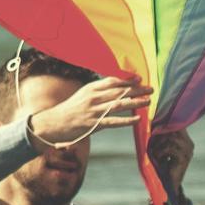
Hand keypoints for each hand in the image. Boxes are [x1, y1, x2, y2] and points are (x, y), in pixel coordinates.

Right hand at [29, 76, 148, 147]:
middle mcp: (93, 98)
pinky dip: (127, 121)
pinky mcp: (93, 125)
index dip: (127, 79)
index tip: (140, 79)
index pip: (112, 81)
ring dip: (135, 102)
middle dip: (137, 89)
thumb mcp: (82, 95)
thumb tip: (116, 87)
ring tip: (148, 101)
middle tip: (150, 89)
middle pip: (119, 91)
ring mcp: (94, 111)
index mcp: (90, 88)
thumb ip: (98, 90)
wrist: (53, 123)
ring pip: (119, 104)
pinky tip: (137, 119)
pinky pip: (114, 122)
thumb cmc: (70, 109)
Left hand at [147, 127, 193, 193]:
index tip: (154, 127)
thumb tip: (152, 123)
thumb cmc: (163, 164)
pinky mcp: (183, 159)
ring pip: (172, 138)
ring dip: (159, 144)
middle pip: (174, 130)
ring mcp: (187, 152)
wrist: (169, 183)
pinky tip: (158, 157)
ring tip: (154, 152)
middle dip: (160, 135)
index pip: (178, 126)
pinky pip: (170, 148)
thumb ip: (162, 137)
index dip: (165, 125)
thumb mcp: (162, 148)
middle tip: (152, 142)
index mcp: (185, 140)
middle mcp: (189, 144)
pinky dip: (160, 152)